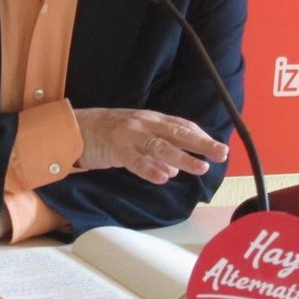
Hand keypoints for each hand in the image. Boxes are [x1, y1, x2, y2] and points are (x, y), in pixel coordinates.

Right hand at [73, 108, 228, 185]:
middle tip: (222, 153)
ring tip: (201, 168)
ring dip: (183, 157)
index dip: (200, 136)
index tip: (217, 147)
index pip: (181, 126)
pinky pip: (135, 160)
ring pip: (161, 147)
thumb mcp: (136, 137)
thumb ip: (156, 152)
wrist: (75, 127)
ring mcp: (130, 135)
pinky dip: (149, 169)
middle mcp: (144, 124)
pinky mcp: (116, 148)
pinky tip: (163, 178)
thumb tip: (176, 169)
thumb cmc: (108, 133)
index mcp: (150, 120)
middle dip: (202, 143)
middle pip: (177, 133)